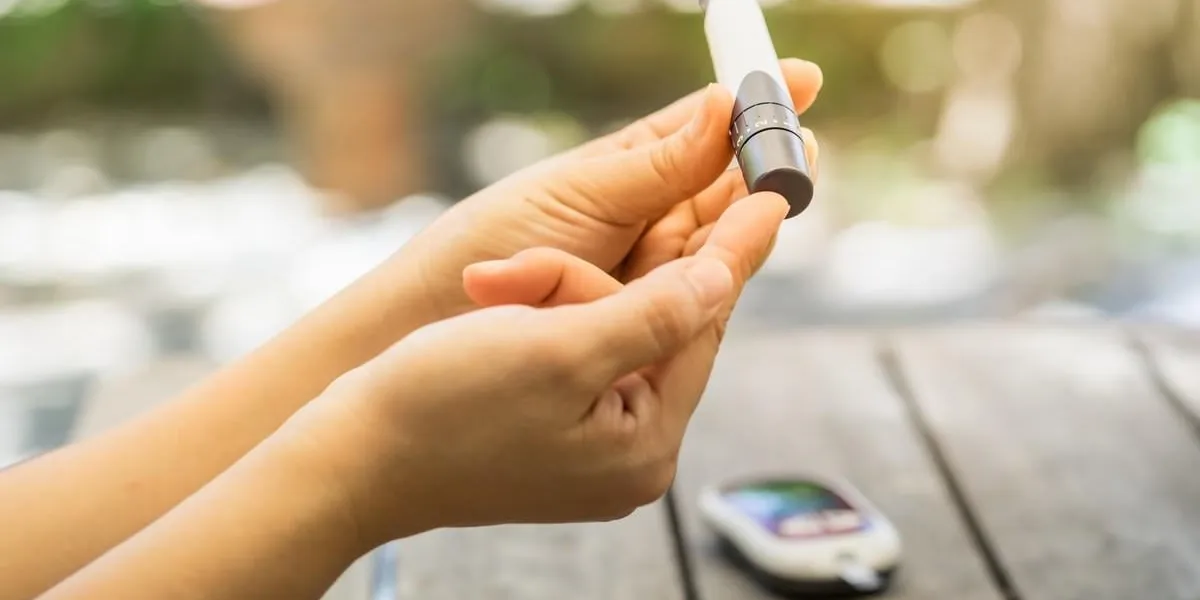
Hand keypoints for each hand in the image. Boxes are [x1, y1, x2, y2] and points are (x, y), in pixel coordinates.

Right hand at [285, 193, 787, 546]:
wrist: (348, 460)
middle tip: (519, 275)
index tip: (769, 194)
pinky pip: (575, 348)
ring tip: (488, 296)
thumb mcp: (559, 350)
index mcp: (644, 443)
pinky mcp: (556, 431)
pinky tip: (500, 302)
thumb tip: (726, 273)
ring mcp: (593, 446)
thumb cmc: (440, 407)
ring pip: (607, 329)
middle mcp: (630, 453)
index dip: (730, 253)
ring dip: (554, 293)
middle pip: (651, 327)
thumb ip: (654, 311)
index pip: (702, 326)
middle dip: (586, 282)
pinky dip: (543, 314)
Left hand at [399, 59, 821, 322]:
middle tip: (805, 138)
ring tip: (790, 172)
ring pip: (718, 238)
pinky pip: (696, 290)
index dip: (749, 108)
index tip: (798, 81)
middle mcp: (642, 221)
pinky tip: (752, 234)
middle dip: (764, 161)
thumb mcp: (580, 194)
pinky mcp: (644, 324)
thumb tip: (724, 104)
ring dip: (753, 208)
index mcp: (623, 172)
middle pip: (722, 188)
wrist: (428, 325)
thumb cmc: (487, 248)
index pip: (701, 132)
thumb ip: (658, 163)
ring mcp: (646, 273)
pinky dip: (723, 263)